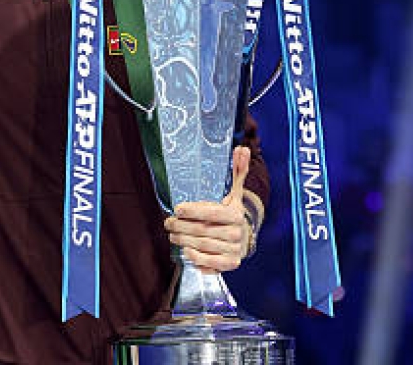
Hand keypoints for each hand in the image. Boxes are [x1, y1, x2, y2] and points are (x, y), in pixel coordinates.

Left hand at [163, 145, 251, 272]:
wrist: (244, 237)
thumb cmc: (231, 213)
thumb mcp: (234, 193)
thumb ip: (237, 171)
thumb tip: (241, 148)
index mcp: (235, 214)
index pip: (211, 212)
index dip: (192, 211)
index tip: (177, 209)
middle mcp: (236, 233)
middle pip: (202, 230)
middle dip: (180, 226)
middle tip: (167, 222)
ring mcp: (233, 250)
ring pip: (202, 246)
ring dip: (182, 241)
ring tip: (172, 235)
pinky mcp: (229, 264)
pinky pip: (209, 264)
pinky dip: (196, 259)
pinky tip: (185, 251)